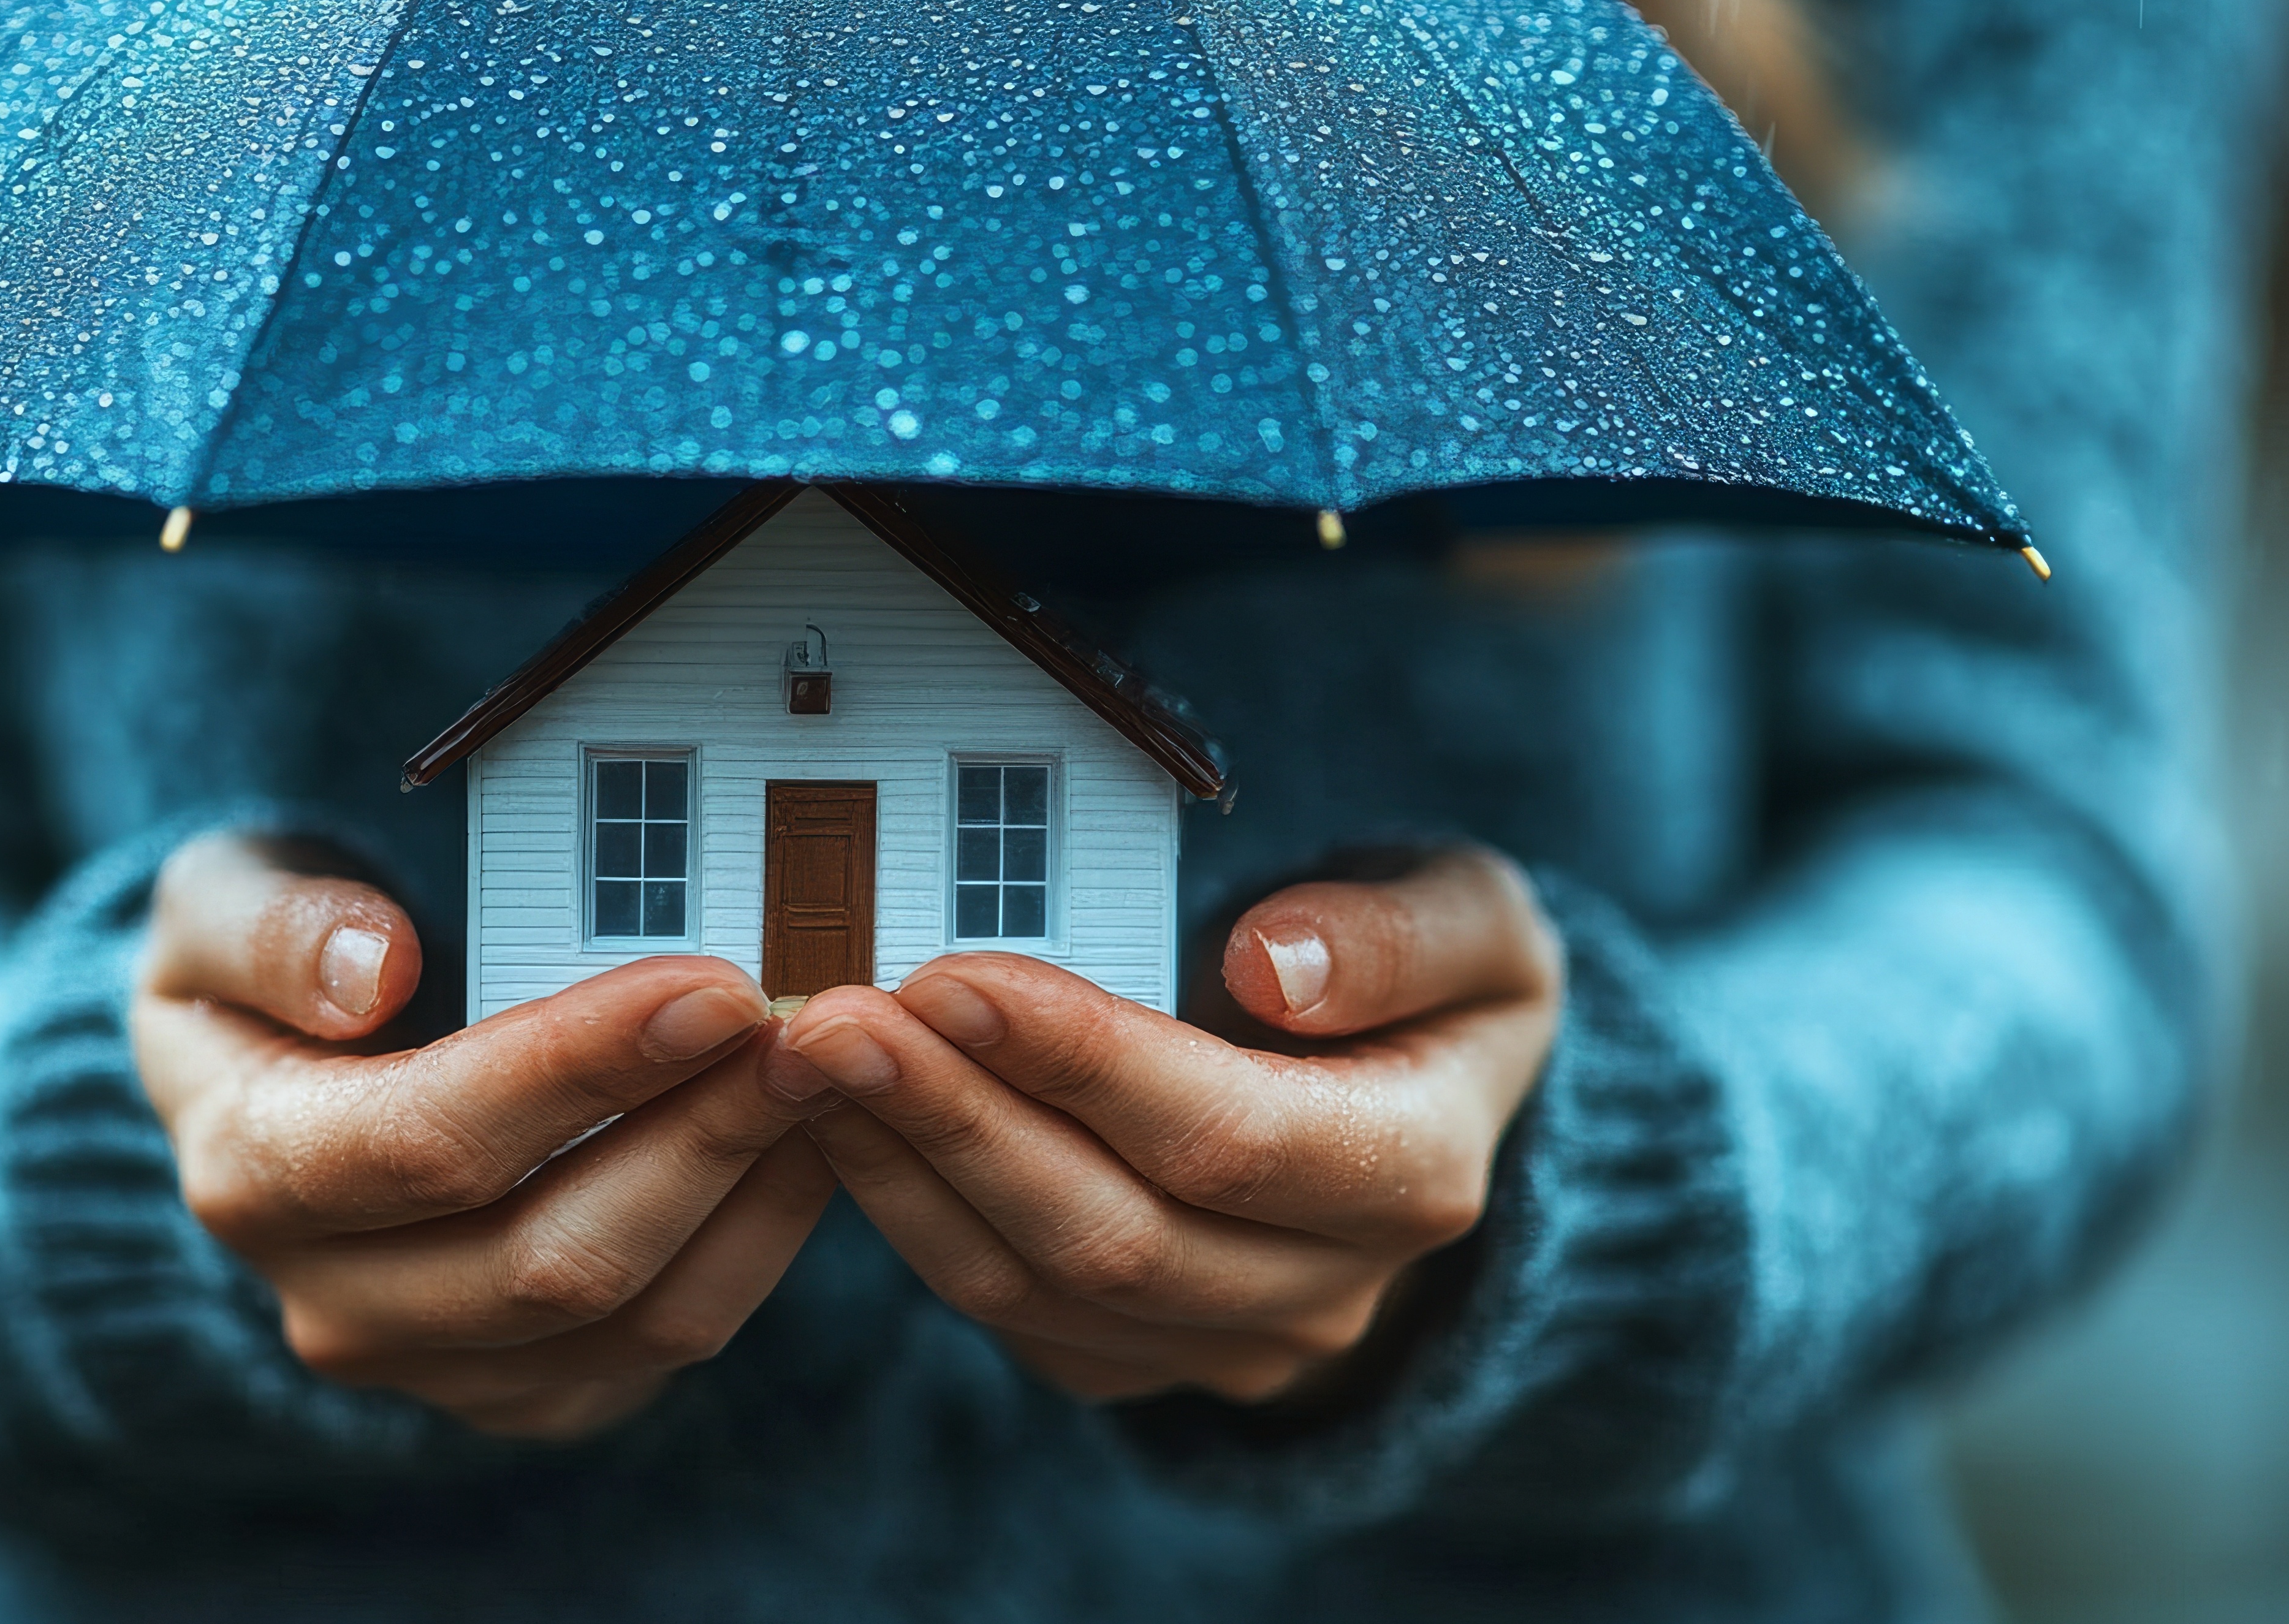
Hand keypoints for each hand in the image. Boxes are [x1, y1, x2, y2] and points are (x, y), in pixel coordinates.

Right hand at [130, 830, 835, 1439]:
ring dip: (747, 1190)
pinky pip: (668, 1342)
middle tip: (807, 1025)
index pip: (428, 1143)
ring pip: (630, 1317)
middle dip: (700, 1133)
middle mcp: (335, 1305)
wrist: (263, 1090)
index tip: (709, 988)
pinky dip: (755, 1241)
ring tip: (826, 1070)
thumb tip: (370, 968)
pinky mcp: (530, 1390)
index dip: (578, 1069)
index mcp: (252, 1174)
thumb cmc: (258, 971)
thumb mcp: (212, 904)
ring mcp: (437, 1368)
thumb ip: (270, 925)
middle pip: (547, 1257)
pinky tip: (801, 1137)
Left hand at [769, 849, 1561, 1404]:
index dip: (1087, 1064)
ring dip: (906, 1166)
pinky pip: (1001, 1306)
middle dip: (958, 1118)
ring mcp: (1223, 1344)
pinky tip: (841, 1116)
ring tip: (810, 1054)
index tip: (956, 977)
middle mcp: (1322, 1291)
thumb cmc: (1432, 988)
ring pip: (1037, 1284)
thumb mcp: (1478, 927)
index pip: (1232, 1138)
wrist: (1424, 1109)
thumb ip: (1402, 938)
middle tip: (833, 1016)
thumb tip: (1273, 966)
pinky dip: (908, 1209)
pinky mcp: (1134, 1361)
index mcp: (1416, 1176)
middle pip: (1114, 1230)